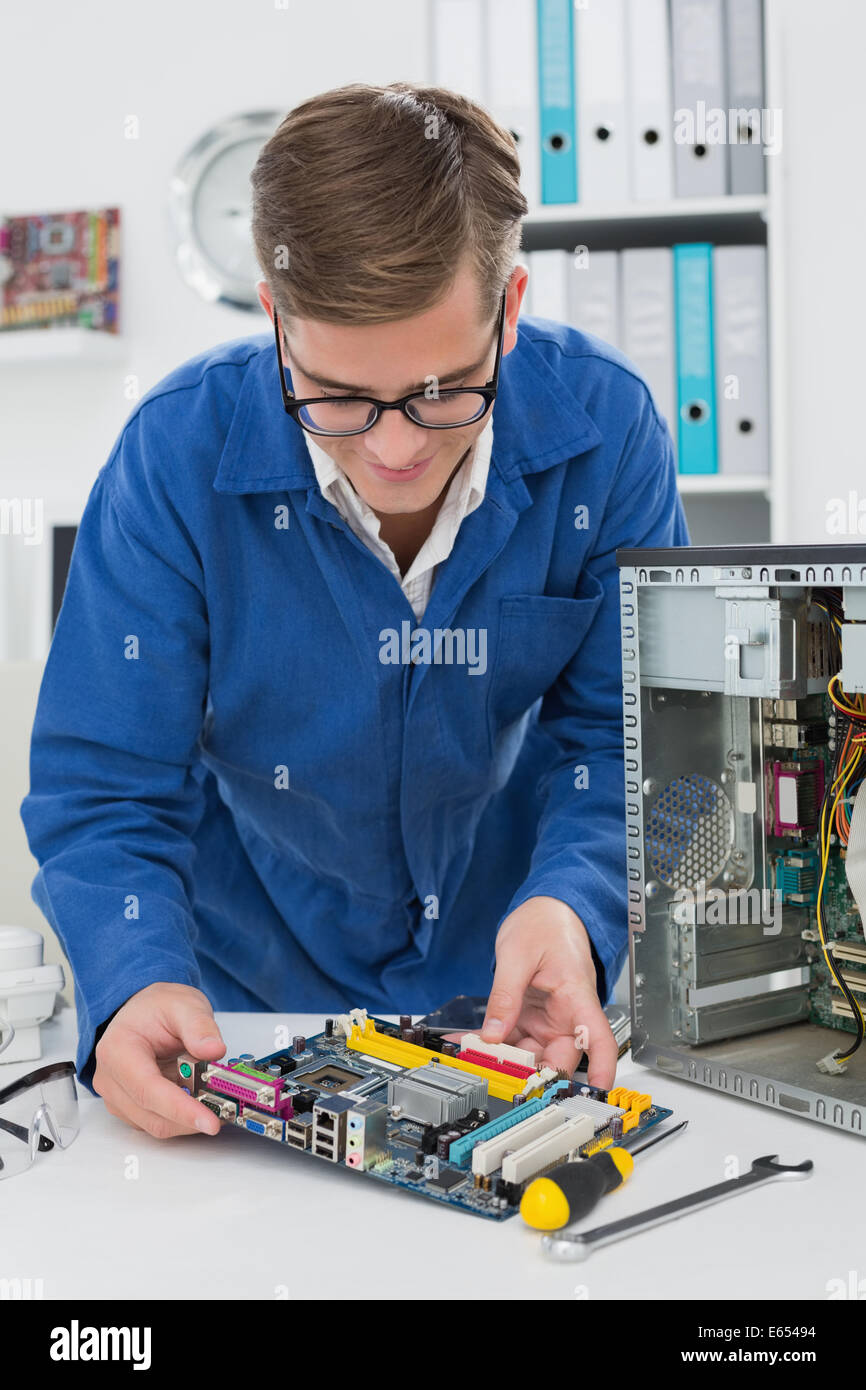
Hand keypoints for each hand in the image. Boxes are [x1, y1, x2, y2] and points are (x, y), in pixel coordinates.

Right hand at [92, 982, 225, 1137]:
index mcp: (118, 1050)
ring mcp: (117, 1096)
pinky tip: (198, 1102)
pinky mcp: (128, 1107)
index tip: (210, 1121)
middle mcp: (110, 1079)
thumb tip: (214, 1050)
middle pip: (151, 1115)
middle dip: (190, 1119)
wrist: (142, 1012)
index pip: (148, 1090)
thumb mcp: (184, 1005)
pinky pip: (156, 1123)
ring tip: (214, 1102)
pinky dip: (180, 1119)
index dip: (180, 1110)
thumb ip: (199, 1026)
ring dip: (186, 1121)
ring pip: (155, 1125)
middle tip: (224, 1112)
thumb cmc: (155, 1008)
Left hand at [478, 896, 617, 1088]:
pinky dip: (492, 1044)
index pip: (600, 1040)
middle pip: (559, 1057)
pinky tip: (469, 1043)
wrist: (543, 911)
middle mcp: (566, 1014)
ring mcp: (548, 1019)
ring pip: (532, 1054)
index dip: (602, 1070)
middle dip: (531, 1073)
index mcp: (576, 996)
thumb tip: (493, 1035)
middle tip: (498, 1075)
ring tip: (472, 1057)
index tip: (594, 1092)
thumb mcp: (517, 956)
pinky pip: (514, 1040)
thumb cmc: (544, 924)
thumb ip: (505, 996)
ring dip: (504, 1061)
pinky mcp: (531, 1017)